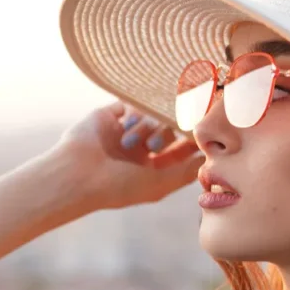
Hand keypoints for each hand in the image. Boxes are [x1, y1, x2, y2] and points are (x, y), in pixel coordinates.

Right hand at [39, 101, 202, 210]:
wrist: (77, 175)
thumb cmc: (118, 186)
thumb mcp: (160, 183)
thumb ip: (187, 168)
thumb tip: (212, 154)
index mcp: (152, 169)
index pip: (181, 149)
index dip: (192, 140)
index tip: (203, 130)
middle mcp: (140, 149)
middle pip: (169, 127)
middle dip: (169, 129)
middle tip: (168, 131)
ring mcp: (124, 131)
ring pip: (152, 115)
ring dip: (147, 127)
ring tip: (130, 143)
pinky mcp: (109, 115)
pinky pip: (132, 103)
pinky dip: (133, 114)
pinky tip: (124, 129)